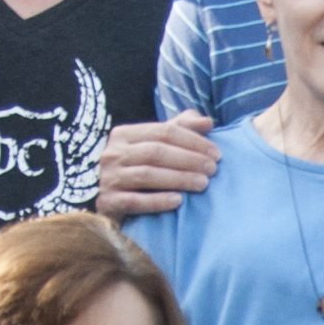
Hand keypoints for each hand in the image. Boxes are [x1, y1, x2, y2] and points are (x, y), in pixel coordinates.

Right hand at [97, 112, 222, 220]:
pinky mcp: (107, 202)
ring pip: (147, 175)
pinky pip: (134, 201)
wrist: (107, 197)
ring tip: (203, 184)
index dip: (193, 141)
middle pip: (156, 152)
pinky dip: (157, 201)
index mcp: (124, 134)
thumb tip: (207, 122)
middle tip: (212, 169)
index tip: (217, 154)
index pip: (163, 131)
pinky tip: (178, 201)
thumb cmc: (140, 166)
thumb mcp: (156, 143)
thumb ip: (182, 128)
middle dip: (189, 159)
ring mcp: (108, 178)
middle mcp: (113, 154)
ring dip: (179, 179)